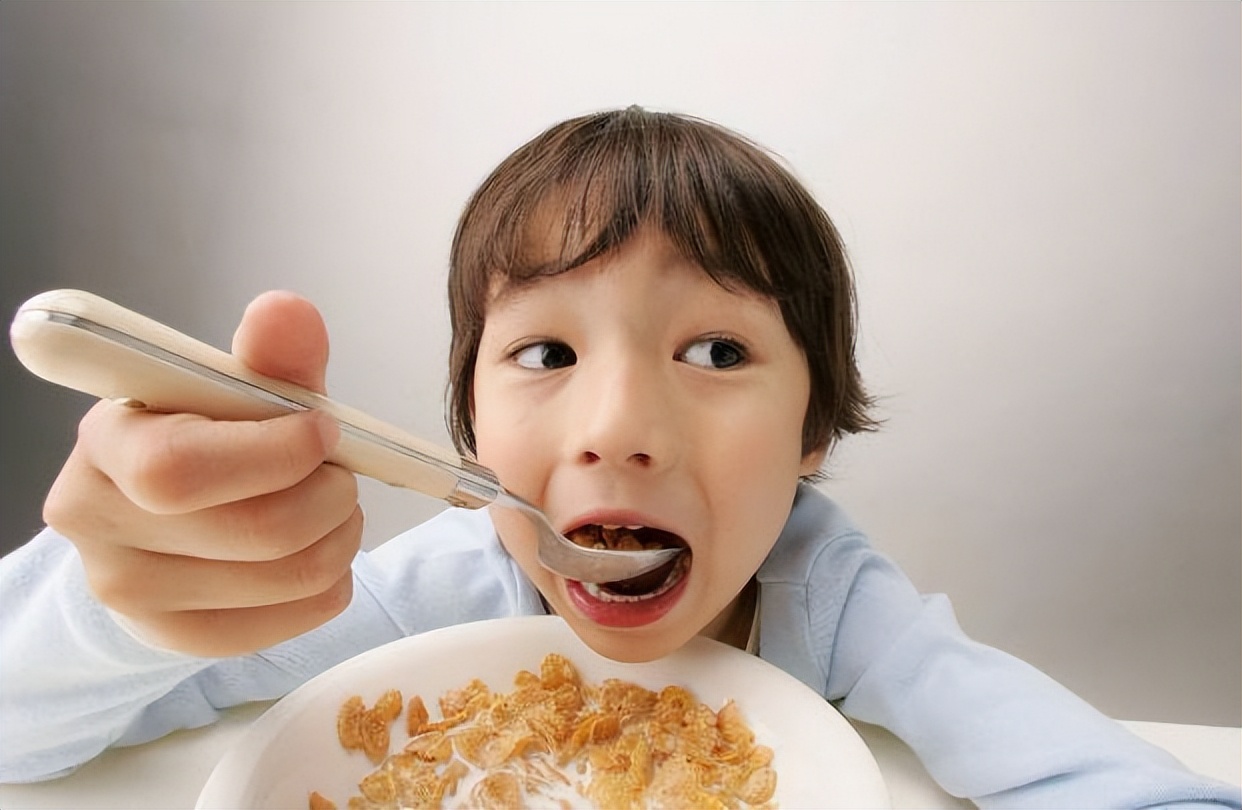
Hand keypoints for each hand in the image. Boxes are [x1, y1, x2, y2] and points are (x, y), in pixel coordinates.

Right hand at [43, 292, 362, 656]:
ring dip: (343, 533)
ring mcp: (134, 593)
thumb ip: (270, 357)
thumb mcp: (231, 391)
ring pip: (293, 574)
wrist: (151, 526)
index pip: (181, 468)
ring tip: (332, 505)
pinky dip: (335, 579)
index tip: (320, 426)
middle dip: (330, 493)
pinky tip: (318, 550)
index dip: (277, 451)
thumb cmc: (204, 443)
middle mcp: (100, 524)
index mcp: (108, 444)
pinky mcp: (180, 638)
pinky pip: (301, 615)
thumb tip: (286, 312)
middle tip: (340, 472)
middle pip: (258, 529)